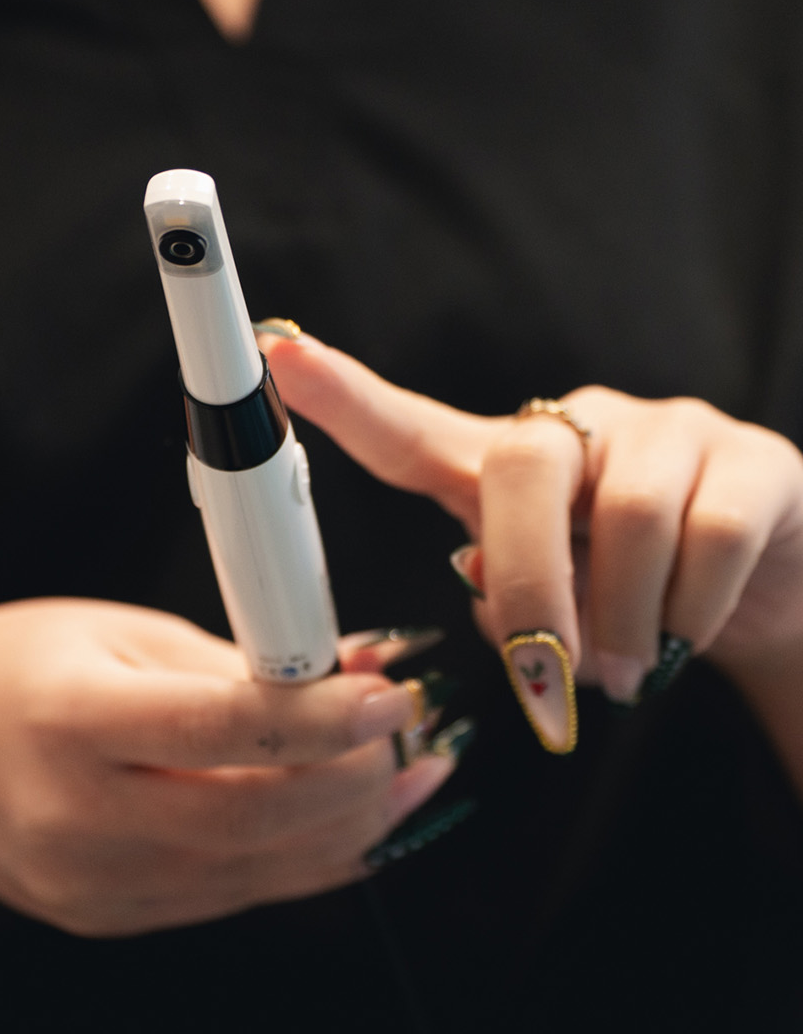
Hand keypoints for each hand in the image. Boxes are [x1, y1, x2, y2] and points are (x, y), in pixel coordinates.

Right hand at [0, 599, 455, 933]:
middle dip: (353, 783)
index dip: (317, 721)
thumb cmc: (27, 672)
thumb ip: (239, 662)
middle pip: (248, 819)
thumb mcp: (123, 634)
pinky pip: (235, 896)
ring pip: (255, 871)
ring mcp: (91, 883)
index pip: (213, 730)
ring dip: (351, 828)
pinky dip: (307, 860)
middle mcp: (73, 815)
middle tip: (409, 738)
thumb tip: (359, 670)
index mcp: (66, 720)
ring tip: (410, 777)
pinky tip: (352, 820)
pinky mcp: (113, 918)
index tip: (390, 698)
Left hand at [261, 331, 802, 738]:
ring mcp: (671, 433)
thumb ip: (507, 604)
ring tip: (627, 673)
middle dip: (528, 586)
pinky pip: (711, 536)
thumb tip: (503, 602)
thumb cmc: (629, 598)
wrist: (766, 593)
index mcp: (506, 469)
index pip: (414, 429)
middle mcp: (581, 429)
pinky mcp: (754, 462)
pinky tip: (687, 637)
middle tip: (550, 678)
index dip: (347, 399)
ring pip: (629, 514)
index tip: (279, 356)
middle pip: (524, 468)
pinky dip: (691, 614)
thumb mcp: (554, 607)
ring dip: (622, 620)